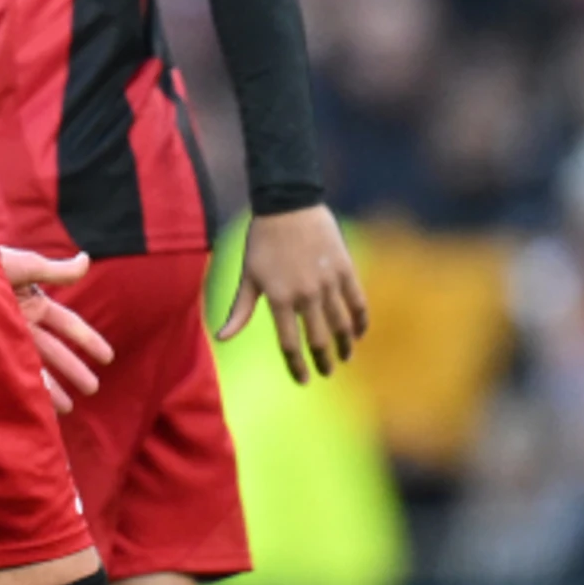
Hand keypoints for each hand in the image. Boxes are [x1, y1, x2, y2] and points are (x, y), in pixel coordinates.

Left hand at [0, 247, 113, 411]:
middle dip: (74, 370)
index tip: (108, 359)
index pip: (68, 325)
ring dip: (54, 387)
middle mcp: (21, 322)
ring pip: (36, 367)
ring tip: (68, 409)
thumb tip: (87, 259)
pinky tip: (36, 407)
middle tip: (92, 389)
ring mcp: (4, 337)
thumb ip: (57, 270)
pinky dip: (26, 390)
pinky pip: (11, 374)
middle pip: (55, 351)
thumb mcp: (25, 266)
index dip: (88, 341)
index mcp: (33, 301)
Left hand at [219, 205, 366, 381]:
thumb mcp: (248, 275)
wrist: (288, 204)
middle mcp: (305, 294)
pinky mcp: (345, 268)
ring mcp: (327, 282)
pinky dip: (361, 320)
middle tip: (327, 372)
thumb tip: (222, 338)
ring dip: (345, 345)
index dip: (296, 366)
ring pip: (341, 324)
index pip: (289, 344)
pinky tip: (360, 332)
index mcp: (279, 298)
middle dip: (323, 361)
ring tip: (345, 357)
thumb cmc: (262, 241)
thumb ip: (240, 310)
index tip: (302, 380)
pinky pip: (357, 301)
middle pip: (319, 339)